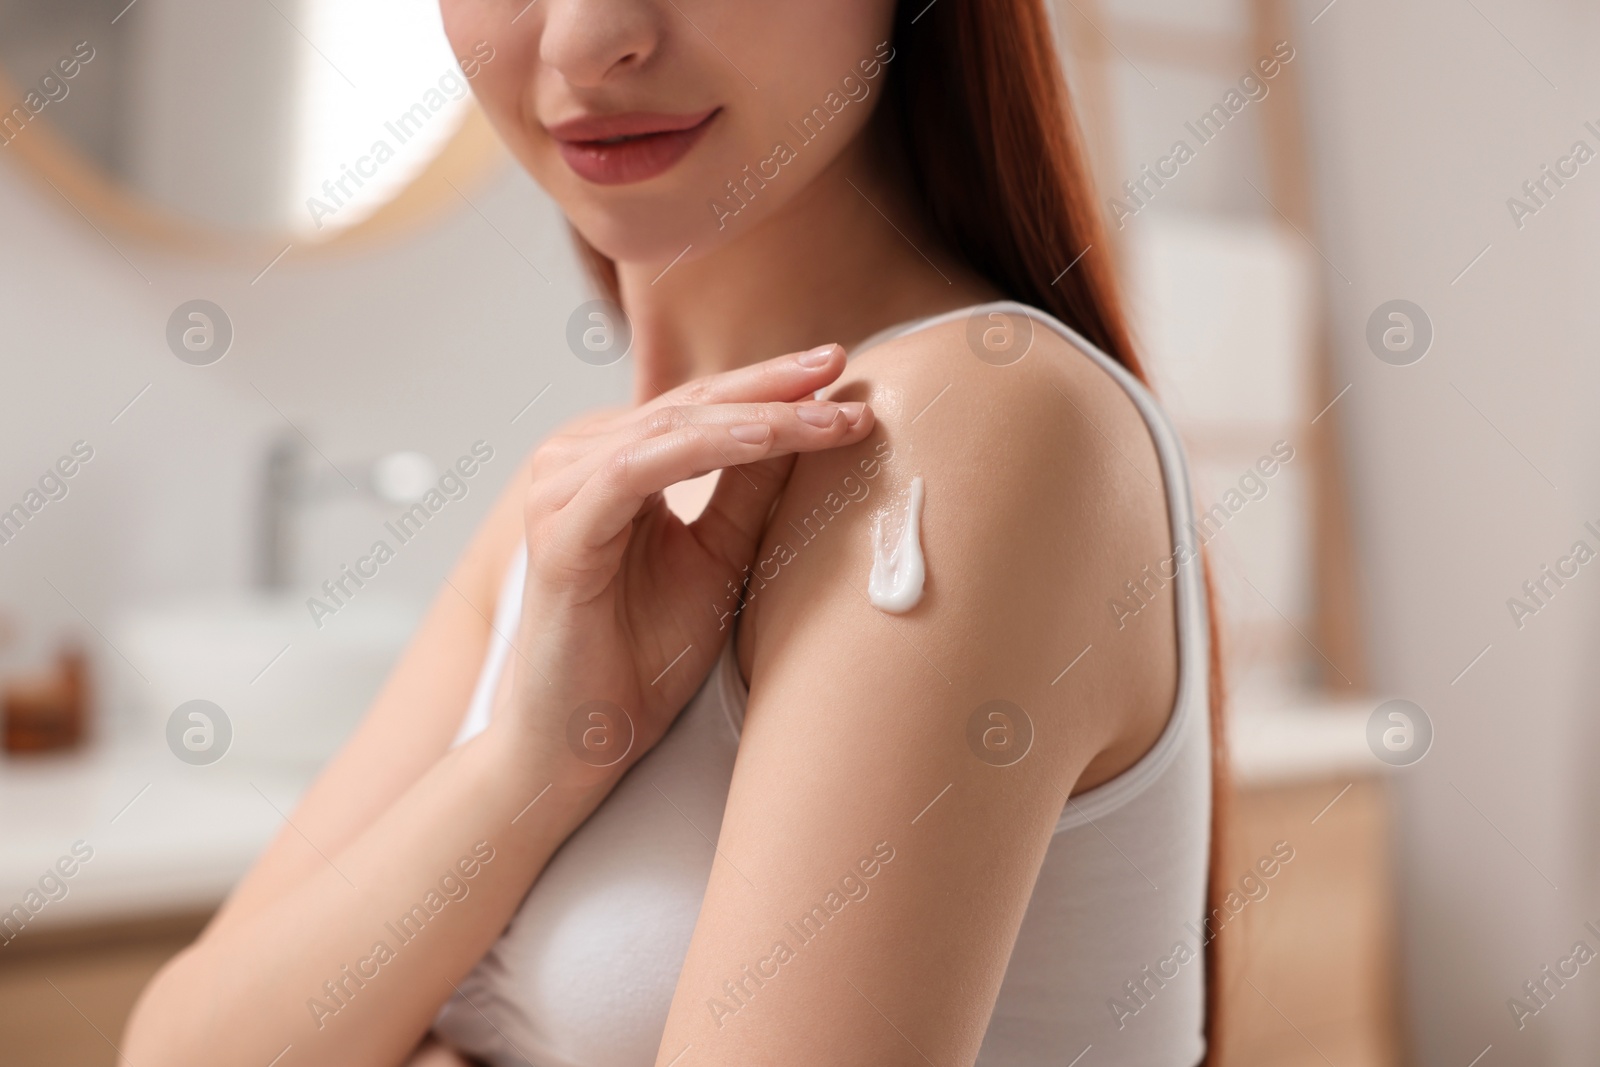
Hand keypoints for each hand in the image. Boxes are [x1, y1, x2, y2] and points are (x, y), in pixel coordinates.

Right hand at [499, 343, 872, 782]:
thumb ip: (751, 491)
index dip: (772, 386)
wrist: (586, 738)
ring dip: (758, 416)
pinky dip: (707, 449)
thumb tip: (811, 423)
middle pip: (690, 405)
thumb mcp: (720, 557)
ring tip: (827, 412)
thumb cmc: (644, 653)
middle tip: (841, 364)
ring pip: (672, 429)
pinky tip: (766, 439)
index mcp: (613, 460)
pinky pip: (639, 471)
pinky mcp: (561, 532)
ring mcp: (562, 491)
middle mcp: (577, 461)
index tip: (844, 373)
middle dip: (773, 384)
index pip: (702, 407)